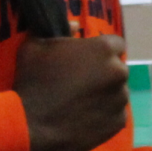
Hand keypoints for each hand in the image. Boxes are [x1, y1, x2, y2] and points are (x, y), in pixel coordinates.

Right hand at [15, 35, 128, 150]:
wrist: (30, 125)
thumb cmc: (32, 81)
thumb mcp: (36, 46)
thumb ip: (60, 31)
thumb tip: (76, 25)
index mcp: (103, 49)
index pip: (116, 44)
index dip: (101, 51)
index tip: (88, 59)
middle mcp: (119, 72)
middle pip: (117, 68)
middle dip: (104, 72)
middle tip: (82, 82)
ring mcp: (121, 98)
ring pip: (118, 92)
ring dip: (105, 94)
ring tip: (81, 103)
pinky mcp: (119, 122)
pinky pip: (115, 114)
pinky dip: (105, 115)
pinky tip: (85, 117)